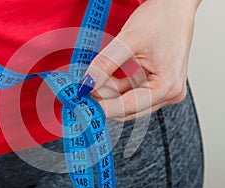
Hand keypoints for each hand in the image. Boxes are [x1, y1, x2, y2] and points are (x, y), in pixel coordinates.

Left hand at [84, 0, 200, 120]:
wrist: (174, 6)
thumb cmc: (162, 18)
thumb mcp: (128, 40)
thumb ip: (106, 64)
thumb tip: (87, 84)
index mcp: (168, 86)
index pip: (129, 106)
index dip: (103, 108)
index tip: (82, 108)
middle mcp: (169, 93)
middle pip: (128, 108)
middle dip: (104, 100)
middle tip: (82, 93)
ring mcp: (164, 90)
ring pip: (127, 102)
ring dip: (108, 93)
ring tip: (90, 82)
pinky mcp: (156, 84)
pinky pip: (131, 92)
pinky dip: (115, 87)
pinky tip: (102, 79)